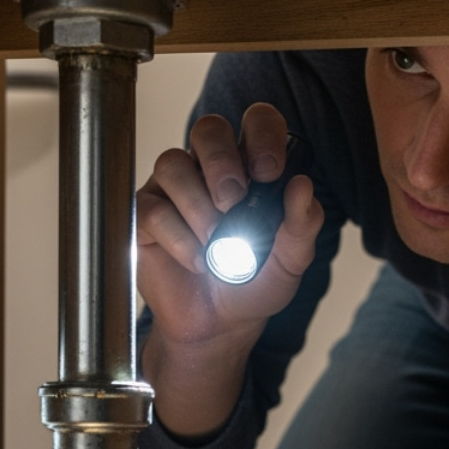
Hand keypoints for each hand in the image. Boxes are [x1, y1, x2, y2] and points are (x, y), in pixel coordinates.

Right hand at [137, 104, 323, 436]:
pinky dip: (179, 238)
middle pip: (207, 128)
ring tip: (216, 245)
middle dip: (222, 161)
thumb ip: (301, 224)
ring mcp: (174, 189)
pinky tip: (197, 262)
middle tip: (234, 202)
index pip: (256, 123)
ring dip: (199, 208)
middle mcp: (210, 169)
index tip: (270, 172)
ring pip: (174, 165)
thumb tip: (302, 186)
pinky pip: (153, 208)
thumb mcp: (291, 261)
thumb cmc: (253, 285)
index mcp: (251, 167)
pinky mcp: (145, 214)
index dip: (262, 134)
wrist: (218, 326)